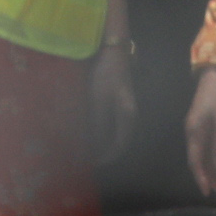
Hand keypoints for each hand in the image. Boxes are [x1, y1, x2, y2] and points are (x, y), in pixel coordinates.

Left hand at [87, 44, 136, 162]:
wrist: (113, 52)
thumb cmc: (106, 75)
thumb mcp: (99, 101)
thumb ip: (97, 125)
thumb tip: (93, 146)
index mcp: (127, 117)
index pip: (119, 146)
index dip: (106, 157)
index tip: (92, 164)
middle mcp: (130, 116)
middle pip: (118, 141)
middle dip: (103, 151)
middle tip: (86, 158)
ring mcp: (125, 109)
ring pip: (115, 132)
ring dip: (102, 141)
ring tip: (86, 146)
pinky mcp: (119, 103)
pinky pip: (111, 123)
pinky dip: (101, 130)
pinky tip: (89, 129)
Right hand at [185, 64, 215, 194]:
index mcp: (193, 132)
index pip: (195, 161)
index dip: (201, 178)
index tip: (208, 192)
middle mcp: (192, 133)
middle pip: (197, 161)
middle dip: (208, 176)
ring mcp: (196, 129)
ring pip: (202, 155)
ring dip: (212, 169)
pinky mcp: (203, 125)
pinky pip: (206, 147)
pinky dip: (214, 158)